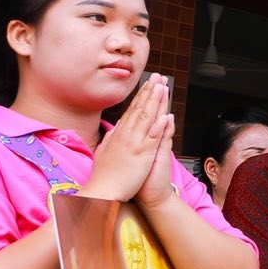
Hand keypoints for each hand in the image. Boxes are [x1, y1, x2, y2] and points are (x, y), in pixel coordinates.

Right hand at [87, 75, 174, 204]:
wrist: (102, 192)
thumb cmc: (104, 175)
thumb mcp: (105, 151)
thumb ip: (111, 138)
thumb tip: (116, 127)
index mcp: (118, 134)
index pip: (132, 110)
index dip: (141, 96)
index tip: (148, 84)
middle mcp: (126, 135)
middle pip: (140, 109)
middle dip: (150, 92)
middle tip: (158, 77)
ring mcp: (134, 144)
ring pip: (147, 118)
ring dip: (155, 102)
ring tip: (162, 87)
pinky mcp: (141, 155)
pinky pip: (152, 138)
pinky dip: (158, 126)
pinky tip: (165, 116)